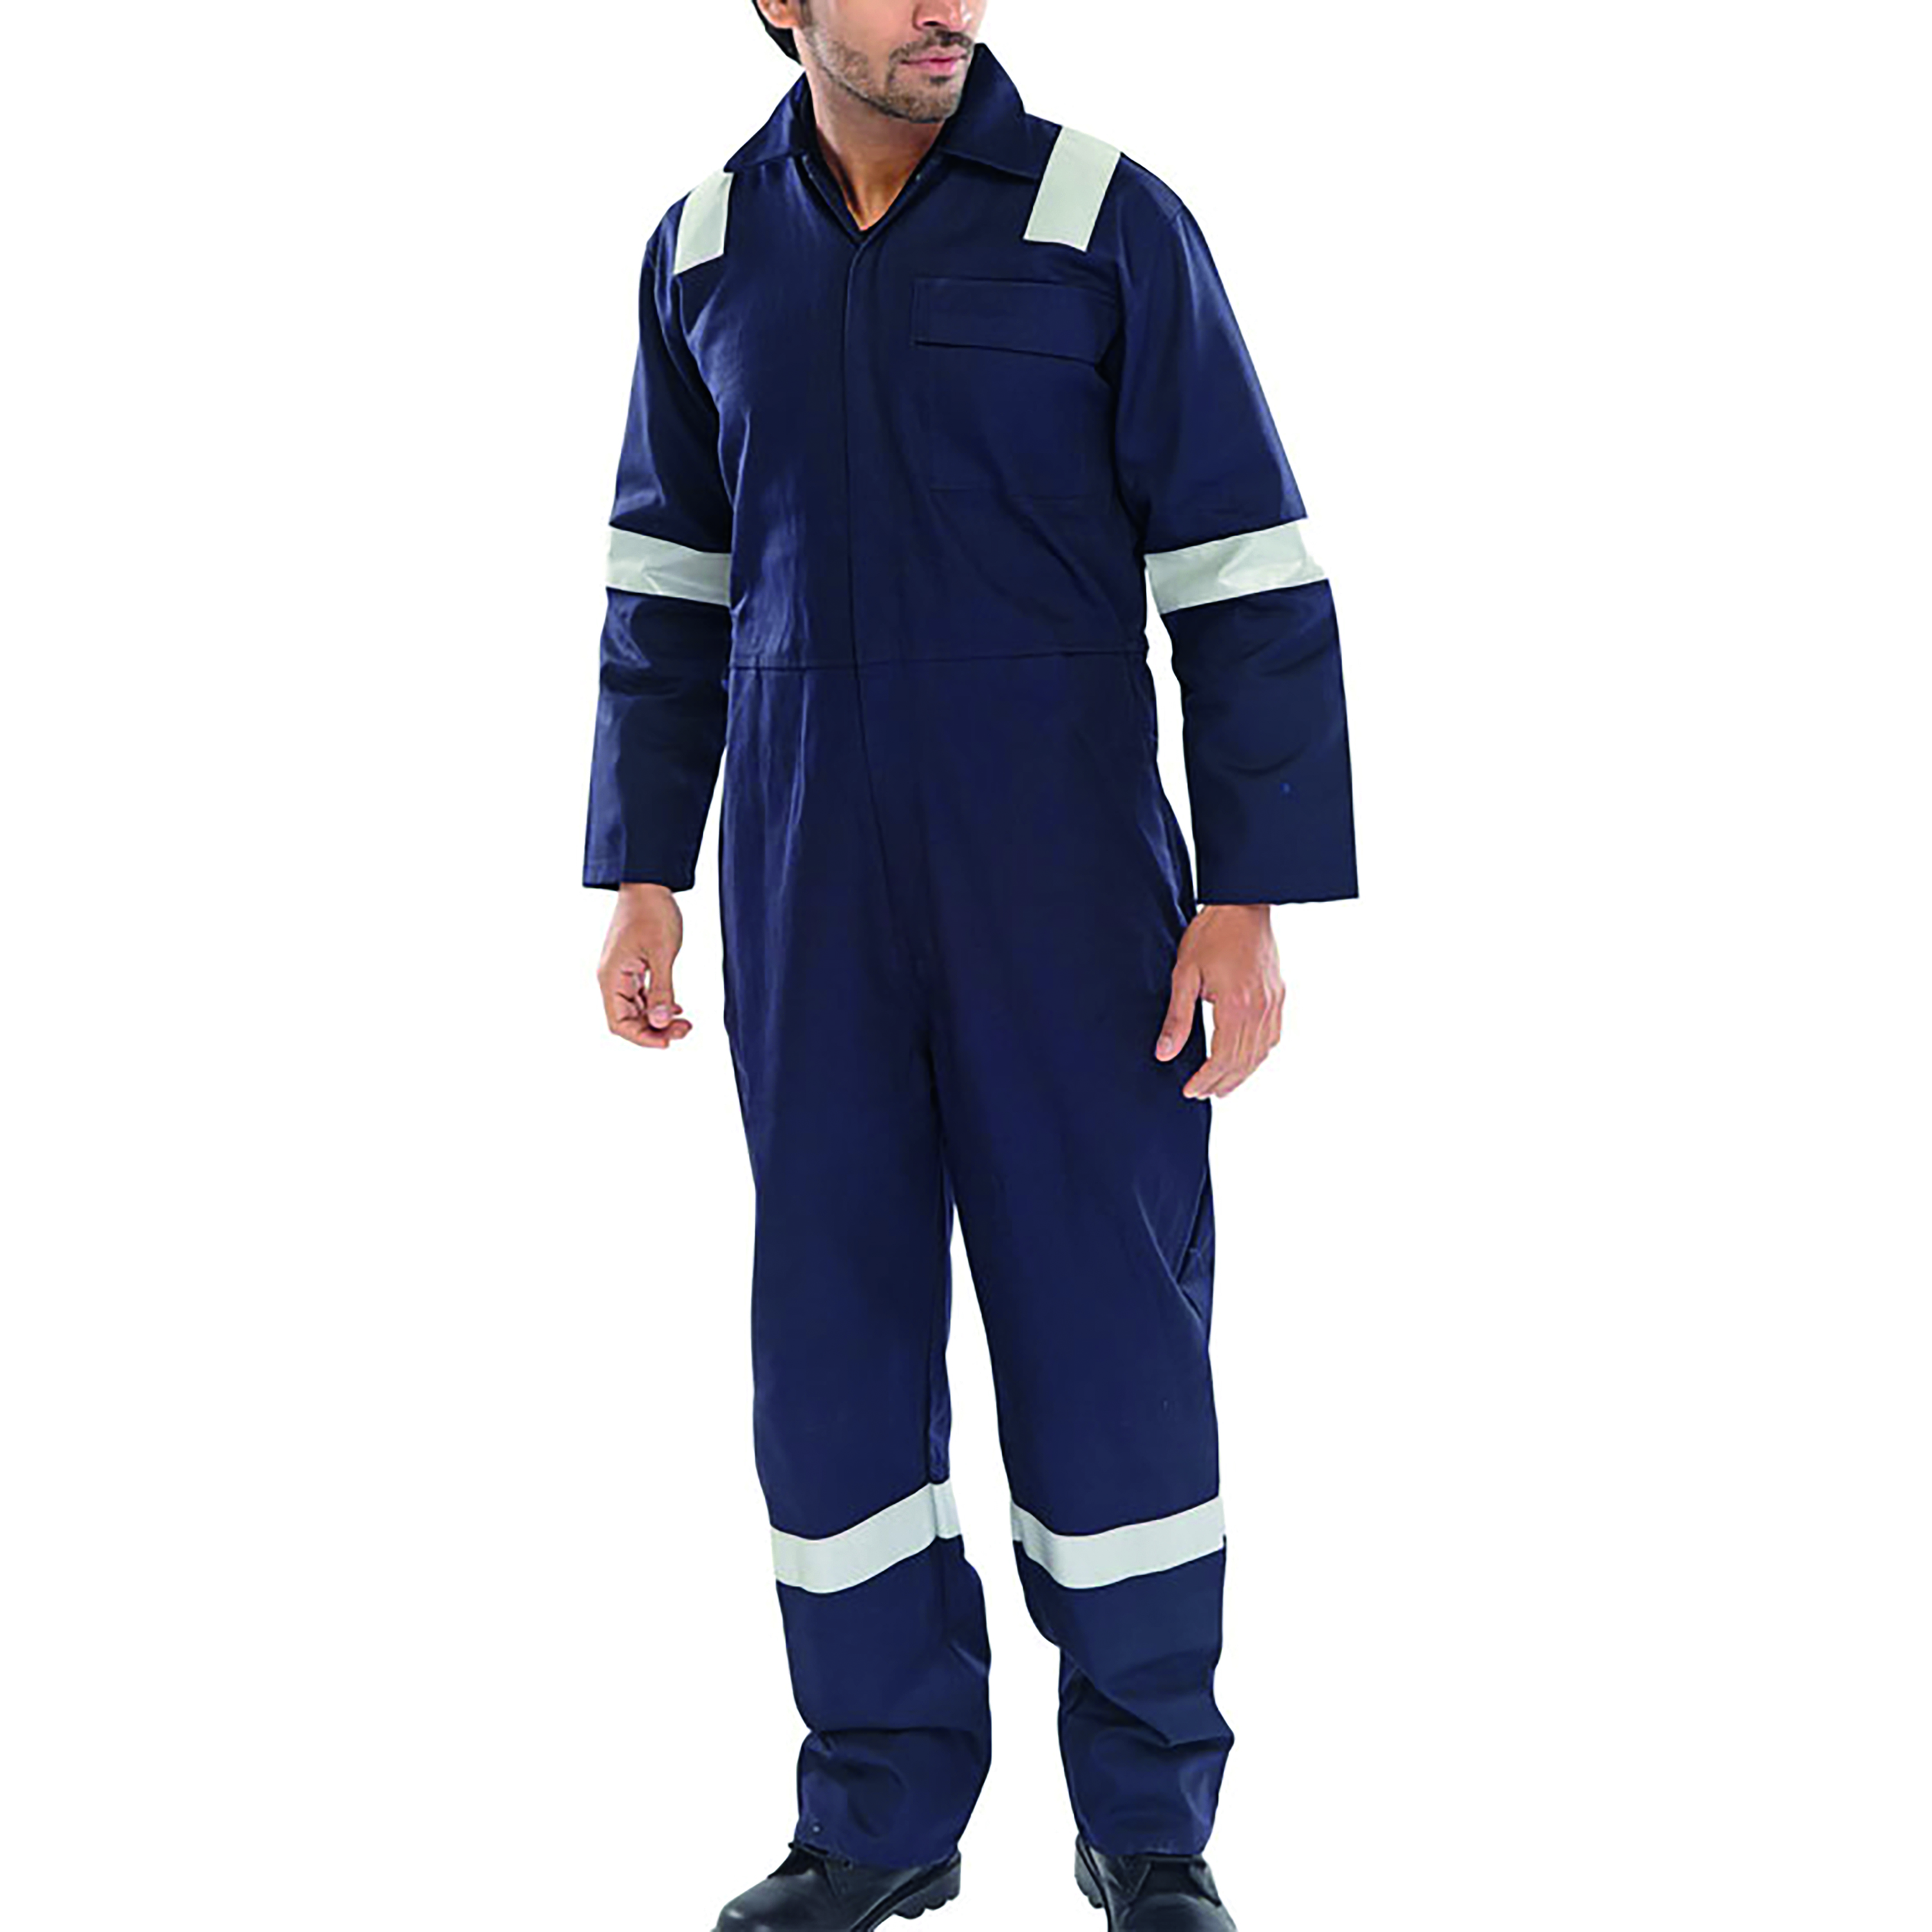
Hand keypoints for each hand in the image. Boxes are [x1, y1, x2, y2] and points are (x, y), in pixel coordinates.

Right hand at [597, 883, 693, 1048]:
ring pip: (636, 1009)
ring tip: (685, 1021)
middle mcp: (612, 978)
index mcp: (612, 977)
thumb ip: (661, 990)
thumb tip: (659, 1023)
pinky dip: (657, 1004)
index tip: (669, 1040)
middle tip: (686, 1029)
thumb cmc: (652, 912)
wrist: (648, 882)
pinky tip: (676, 1007)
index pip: (619, 1023)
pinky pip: (641, 995)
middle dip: (655, 1029)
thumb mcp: (662, 953)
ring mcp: (621, 973)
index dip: (642, 1038)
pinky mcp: (632, 966)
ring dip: (658, 1019)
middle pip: (628, 1020)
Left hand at [1154, 904, 1284, 1099]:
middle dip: (1220, 1083)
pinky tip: (1245, 1061)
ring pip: (1260, 1054)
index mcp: (1237, 1007)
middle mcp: (1260, 1010)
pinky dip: (1258, 1056)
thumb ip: (1177, 1018)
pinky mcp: (1278, 996)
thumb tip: (1164, 1055)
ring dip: (1240, 1075)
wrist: (1243, 906)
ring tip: (1220, 1087)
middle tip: (1200, 1094)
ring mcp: (1273, 1004)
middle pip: (1243, 1062)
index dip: (1205, 1080)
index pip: (1222, 1059)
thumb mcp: (1184, 975)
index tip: (1189, 1091)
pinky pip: (1272, 1037)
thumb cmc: (1211, 936)